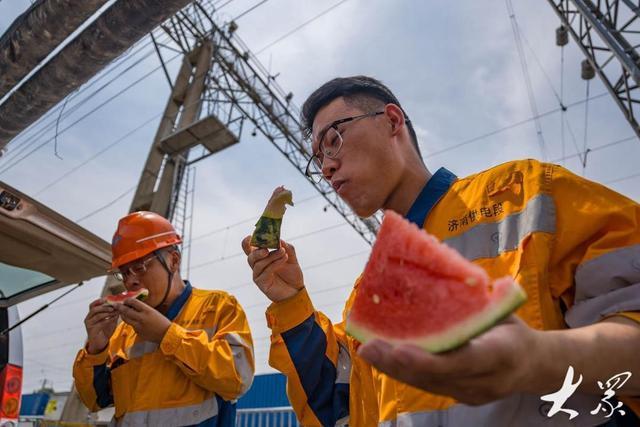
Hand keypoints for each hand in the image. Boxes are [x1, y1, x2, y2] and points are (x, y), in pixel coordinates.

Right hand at [84, 299, 118, 353]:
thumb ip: (113, 313)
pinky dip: (107, 320)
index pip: (93, 304)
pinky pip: (99, 323)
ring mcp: (89, 324)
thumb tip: (120, 305)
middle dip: (104, 306)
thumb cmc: (105, 330)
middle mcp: (88, 318)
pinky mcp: (91, 330)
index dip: (99, 301)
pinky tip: (113, 319)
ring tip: (114, 311)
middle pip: (94, 308)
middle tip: (113, 306)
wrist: (101, 343)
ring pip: (96, 315)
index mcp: (92, 314)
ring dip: (106, 312)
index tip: (107, 298)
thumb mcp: (111, 320)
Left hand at [114, 298, 170, 342]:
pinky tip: (136, 322)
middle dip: (120, 307)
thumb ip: (143, 309)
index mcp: (147, 310)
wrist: (166, 334)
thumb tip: (133, 306)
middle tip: (116, 305)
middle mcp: (141, 318)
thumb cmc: (162, 321)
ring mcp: (138, 326)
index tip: (125, 300)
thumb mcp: (153, 312)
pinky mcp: (137, 332)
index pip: (133, 302)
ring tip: (122, 313)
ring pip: (126, 319)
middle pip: (126, 311)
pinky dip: (132, 323)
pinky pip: (132, 326)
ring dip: (123, 315)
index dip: (128, 300)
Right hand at [241, 237, 303, 301]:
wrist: (296, 290)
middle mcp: (257, 266)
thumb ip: (286, 248)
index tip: (251, 236)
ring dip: (271, 256)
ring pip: (259, 264)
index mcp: (261, 257)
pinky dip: (274, 264)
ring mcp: (258, 275)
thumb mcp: (291, 258)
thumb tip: (280, 240)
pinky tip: (284, 258)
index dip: (247, 242)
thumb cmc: (291, 274)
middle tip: (267, 248)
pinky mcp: (262, 283)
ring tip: (283, 252)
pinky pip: (265, 272)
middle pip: (251, 257)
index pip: (249, 249)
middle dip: (258, 251)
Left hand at [357, 316, 538, 404]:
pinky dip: (403, 371)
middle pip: (437, 377)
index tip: (401, 349)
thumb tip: (443, 267)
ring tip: (367, 350)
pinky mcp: (459, 396)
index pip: (464, 361)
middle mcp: (487, 381)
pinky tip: (381, 357)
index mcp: (503, 353)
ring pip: (427, 384)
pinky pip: (427, 385)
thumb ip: (476, 299)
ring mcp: (472, 394)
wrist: (536, 365)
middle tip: (369, 348)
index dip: (430, 359)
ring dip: (394, 369)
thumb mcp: (502, 309)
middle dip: (399, 364)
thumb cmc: (513, 328)